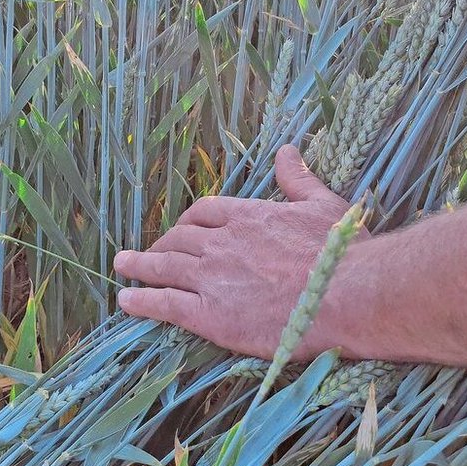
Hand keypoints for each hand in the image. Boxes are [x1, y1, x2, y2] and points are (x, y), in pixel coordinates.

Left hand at [115, 145, 366, 358]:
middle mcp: (222, 243)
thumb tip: (287, 150)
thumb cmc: (339, 251)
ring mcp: (212, 278)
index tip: (183, 230)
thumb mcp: (322, 205)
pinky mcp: (209, 315)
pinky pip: (166, 304)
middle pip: (179, 239)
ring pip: (164, 267)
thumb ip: (298, 179)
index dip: (189, 223)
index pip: (205, 213)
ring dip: (140, 266)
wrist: (343, 295)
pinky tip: (127, 302)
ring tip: (123, 266)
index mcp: (247, 216)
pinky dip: (142, 302)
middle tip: (150, 251)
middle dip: (161, 244)